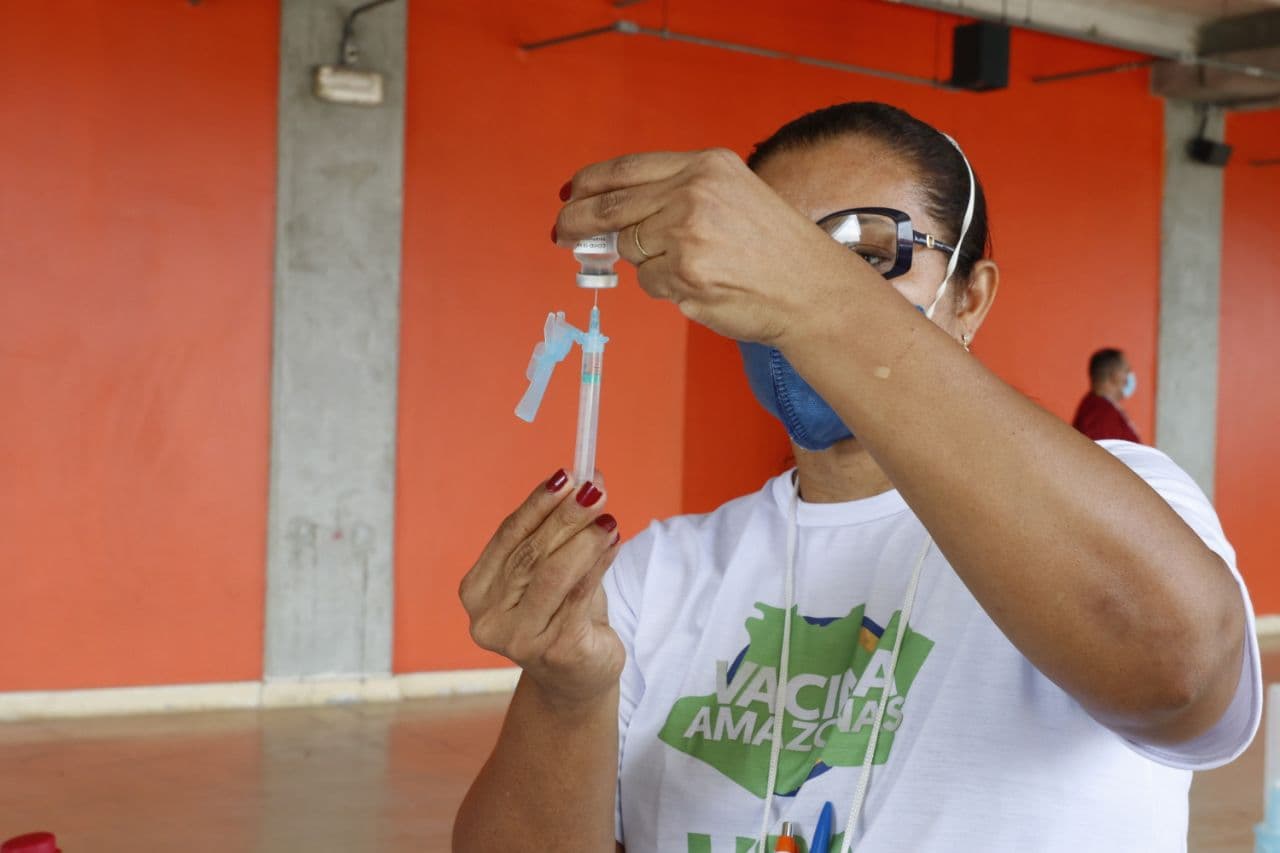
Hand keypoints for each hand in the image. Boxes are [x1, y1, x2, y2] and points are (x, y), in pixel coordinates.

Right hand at [459, 470, 623, 709]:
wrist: (577, 677)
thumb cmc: (561, 614)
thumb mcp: (553, 570)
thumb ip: (560, 533)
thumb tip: (587, 482)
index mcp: (476, 591)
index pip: (507, 536)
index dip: (537, 503)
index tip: (565, 475)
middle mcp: (489, 618)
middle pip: (530, 553)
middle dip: (565, 517)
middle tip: (595, 489)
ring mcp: (519, 640)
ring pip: (553, 574)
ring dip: (584, 540)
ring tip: (608, 518)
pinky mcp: (555, 652)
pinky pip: (578, 596)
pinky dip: (598, 564)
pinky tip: (613, 543)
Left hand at [553, 149, 855, 345]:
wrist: (812, 290)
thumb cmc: (775, 249)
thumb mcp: (732, 195)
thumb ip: (675, 195)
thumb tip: (612, 217)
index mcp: (704, 165)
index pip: (626, 169)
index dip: (589, 183)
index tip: (569, 195)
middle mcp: (692, 192)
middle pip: (611, 208)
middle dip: (576, 223)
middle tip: (559, 234)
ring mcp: (686, 234)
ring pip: (631, 251)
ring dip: (644, 263)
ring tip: (687, 268)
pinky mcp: (684, 274)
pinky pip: (650, 283)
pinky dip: (666, 288)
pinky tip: (702, 285)